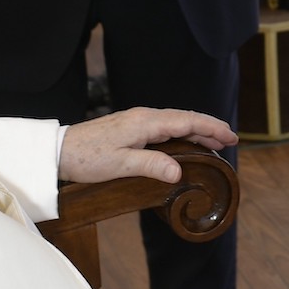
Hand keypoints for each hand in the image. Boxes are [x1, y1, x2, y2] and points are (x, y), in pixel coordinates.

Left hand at [60, 107, 238, 183]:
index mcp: (145, 122)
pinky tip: (184, 143)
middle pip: (184, 119)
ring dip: (196, 131)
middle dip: (209, 128)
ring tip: (214, 143)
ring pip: (174, 123)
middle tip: (230, 140)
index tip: (231, 136)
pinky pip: (164, 128)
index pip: (187, 120)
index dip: (211, 128)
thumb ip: (151, 165)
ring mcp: (137, 122)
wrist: (58, 152)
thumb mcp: (120, 165)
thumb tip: (180, 171)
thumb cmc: (86, 158)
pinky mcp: (130, 129)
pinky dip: (181, 134)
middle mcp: (144, 117)